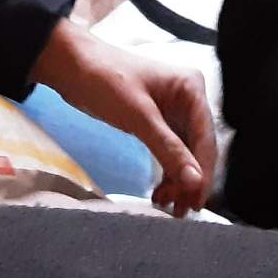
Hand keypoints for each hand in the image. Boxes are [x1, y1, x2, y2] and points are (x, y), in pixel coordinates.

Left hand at [32, 19, 216, 216]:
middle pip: (198, 147)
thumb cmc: (104, 78)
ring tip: (168, 207)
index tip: (196, 201)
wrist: (72, 66)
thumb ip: (168, 149)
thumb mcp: (138, 116)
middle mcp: (187, 97)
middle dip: (190, 180)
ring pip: (185, 153)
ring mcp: (172, 109)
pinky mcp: (157, 120)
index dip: (203, 171)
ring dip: (179, 180)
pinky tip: (160, 192)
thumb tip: (195, 181)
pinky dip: (167, 173)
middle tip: (180, 211)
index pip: (205, 136)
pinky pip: (170, 151)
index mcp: (190, 86)